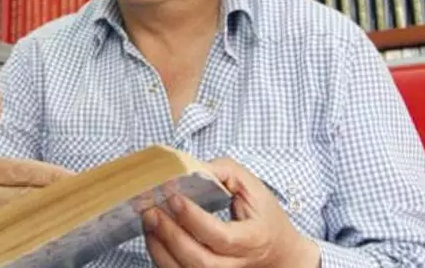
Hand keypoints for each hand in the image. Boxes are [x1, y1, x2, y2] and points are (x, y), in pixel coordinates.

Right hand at [0, 84, 73, 252]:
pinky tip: (45, 236)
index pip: (23, 172)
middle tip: (86, 198)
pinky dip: (25, 238)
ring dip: (46, 219)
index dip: (54, 176)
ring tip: (73, 216)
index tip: (77, 178)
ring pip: (19, 223)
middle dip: (57, 198)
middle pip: (27, 199)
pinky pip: (5, 242)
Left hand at [142, 157, 319, 267]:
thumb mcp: (252, 186)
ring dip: (161, 248)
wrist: (276, 249)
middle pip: (200, 261)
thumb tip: (188, 166)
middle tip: (152, 210)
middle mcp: (237, 262)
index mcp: (252, 238)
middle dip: (171, 235)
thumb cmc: (263, 215)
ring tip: (148, 220)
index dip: (194, 219)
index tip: (174, 197)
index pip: (221, 236)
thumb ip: (223, 171)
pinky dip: (161, 257)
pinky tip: (153, 235)